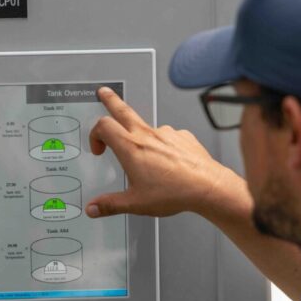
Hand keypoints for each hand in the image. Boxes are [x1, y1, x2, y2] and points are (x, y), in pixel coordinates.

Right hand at [86, 87, 232, 219]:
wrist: (207, 187)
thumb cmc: (174, 192)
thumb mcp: (135, 203)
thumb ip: (110, 205)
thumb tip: (93, 208)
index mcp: (131, 148)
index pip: (104, 126)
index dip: (95, 134)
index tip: (98, 148)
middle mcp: (147, 135)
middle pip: (123, 110)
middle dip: (110, 100)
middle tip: (104, 92)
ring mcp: (166, 133)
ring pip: (146, 127)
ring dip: (139, 136)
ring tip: (145, 156)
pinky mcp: (182, 136)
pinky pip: (167, 136)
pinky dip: (162, 145)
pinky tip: (166, 161)